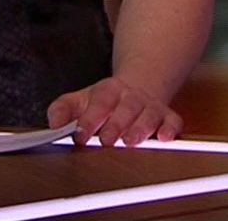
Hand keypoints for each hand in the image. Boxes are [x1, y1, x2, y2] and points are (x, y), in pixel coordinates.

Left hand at [46, 76, 180, 147]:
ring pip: (148, 114)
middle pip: (126, 108)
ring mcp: (150, 106)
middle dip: (117, 124)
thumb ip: (63, 110)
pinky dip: (170, 129)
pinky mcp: (167, 116)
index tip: (81, 134)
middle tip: (106, 140)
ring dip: (140, 128)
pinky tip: (163, 137)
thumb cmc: (106, 100)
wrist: (138, 86)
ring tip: (130, 141)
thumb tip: (53, 124)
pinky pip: (173, 121)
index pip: (100, 101)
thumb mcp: (81, 99)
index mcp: (109, 91)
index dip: (91, 117)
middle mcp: (132, 97)